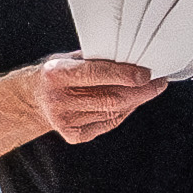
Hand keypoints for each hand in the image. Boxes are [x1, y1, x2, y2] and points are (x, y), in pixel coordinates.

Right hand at [30, 54, 165, 146]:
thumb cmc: (57, 74)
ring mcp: (65, 120)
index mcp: (56, 73)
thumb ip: (96, 59)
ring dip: (136, 101)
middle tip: (159, 83)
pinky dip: (123, 112)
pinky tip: (130, 103)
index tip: (146, 74)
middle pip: (110, 97)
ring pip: (112, 111)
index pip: (96, 73)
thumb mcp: (69, 58)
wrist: (33, 99)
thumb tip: (133, 57)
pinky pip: (108, 123)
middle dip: (140, 91)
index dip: (124, 75)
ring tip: (149, 90)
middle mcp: (58, 98)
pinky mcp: (73, 135)